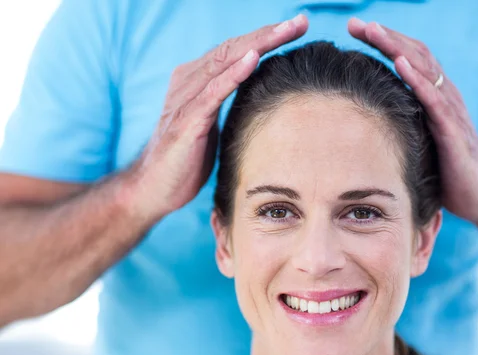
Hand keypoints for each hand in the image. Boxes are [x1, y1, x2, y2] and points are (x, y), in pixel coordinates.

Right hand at [127, 15, 308, 220]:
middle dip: (269, 33)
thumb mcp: (213, 123)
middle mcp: (189, 81)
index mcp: (197, 80)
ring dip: (258, 44)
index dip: (267, 37)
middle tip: (300, 21)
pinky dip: (233, 73)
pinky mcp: (186, 121)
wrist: (154, 188)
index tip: (297, 27)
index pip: (236, 50)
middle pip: (234, 48)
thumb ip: (228, 102)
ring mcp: (186, 99)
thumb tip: (261, 91)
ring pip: (225, 62)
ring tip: (285, 30)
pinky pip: (212, 92)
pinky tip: (253, 59)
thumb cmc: (187, 158)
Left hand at [348, 18, 477, 224]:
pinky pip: (435, 100)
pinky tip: (401, 64)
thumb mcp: (422, 140)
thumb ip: (404, 122)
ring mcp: (451, 112)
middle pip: (414, 55)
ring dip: (397, 47)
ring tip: (373, 30)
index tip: (355, 29)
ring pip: (424, 69)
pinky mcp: (453, 132)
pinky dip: (418, 79)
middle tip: (355, 23)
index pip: (409, 58)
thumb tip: (367, 119)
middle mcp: (445, 96)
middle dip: (384, 36)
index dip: (384, 41)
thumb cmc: (447, 169)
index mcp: (435, 96)